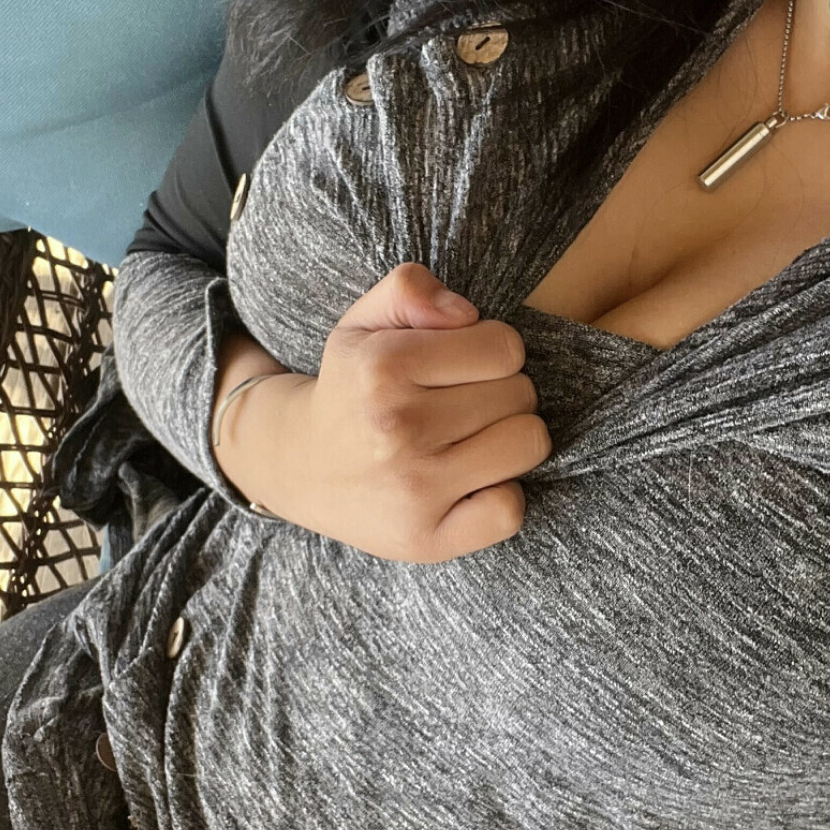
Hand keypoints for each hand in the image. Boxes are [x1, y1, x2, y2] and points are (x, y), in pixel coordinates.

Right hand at [214, 263, 551, 562]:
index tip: (462, 367)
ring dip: (509, 439)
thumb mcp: (363, 323)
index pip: (505, 347)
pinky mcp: (427, 539)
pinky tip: (468, 484)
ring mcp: (414, 489)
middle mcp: (398, 428)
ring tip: (470, 440)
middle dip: (500, 393)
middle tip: (460, 407)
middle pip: (521, 394)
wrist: (301, 469)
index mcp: (383, 367)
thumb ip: (410, 290)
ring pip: (528, 444)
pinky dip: (499, 496)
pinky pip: (510, 510)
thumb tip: (465, 314)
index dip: (491, 352)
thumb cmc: (352, 390)